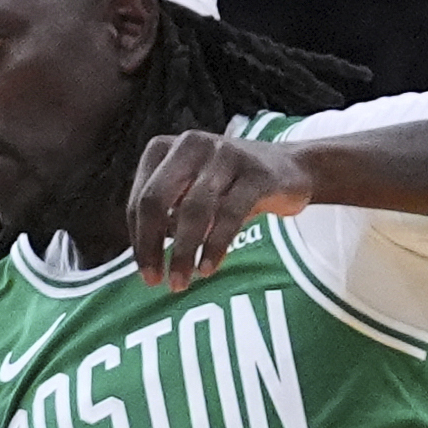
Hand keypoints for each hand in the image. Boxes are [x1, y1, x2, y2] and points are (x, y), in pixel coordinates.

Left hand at [128, 129, 311, 287]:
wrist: (288, 169)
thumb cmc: (229, 186)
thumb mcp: (191, 192)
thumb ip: (166, 215)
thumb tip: (146, 261)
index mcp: (166, 149)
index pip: (141, 198)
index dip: (139, 240)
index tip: (146, 273)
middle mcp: (191, 145)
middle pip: (157, 199)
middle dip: (151, 244)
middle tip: (155, 281)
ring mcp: (225, 155)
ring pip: (194, 209)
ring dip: (183, 251)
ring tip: (181, 282)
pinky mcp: (256, 173)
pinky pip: (230, 214)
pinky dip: (215, 245)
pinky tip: (208, 268)